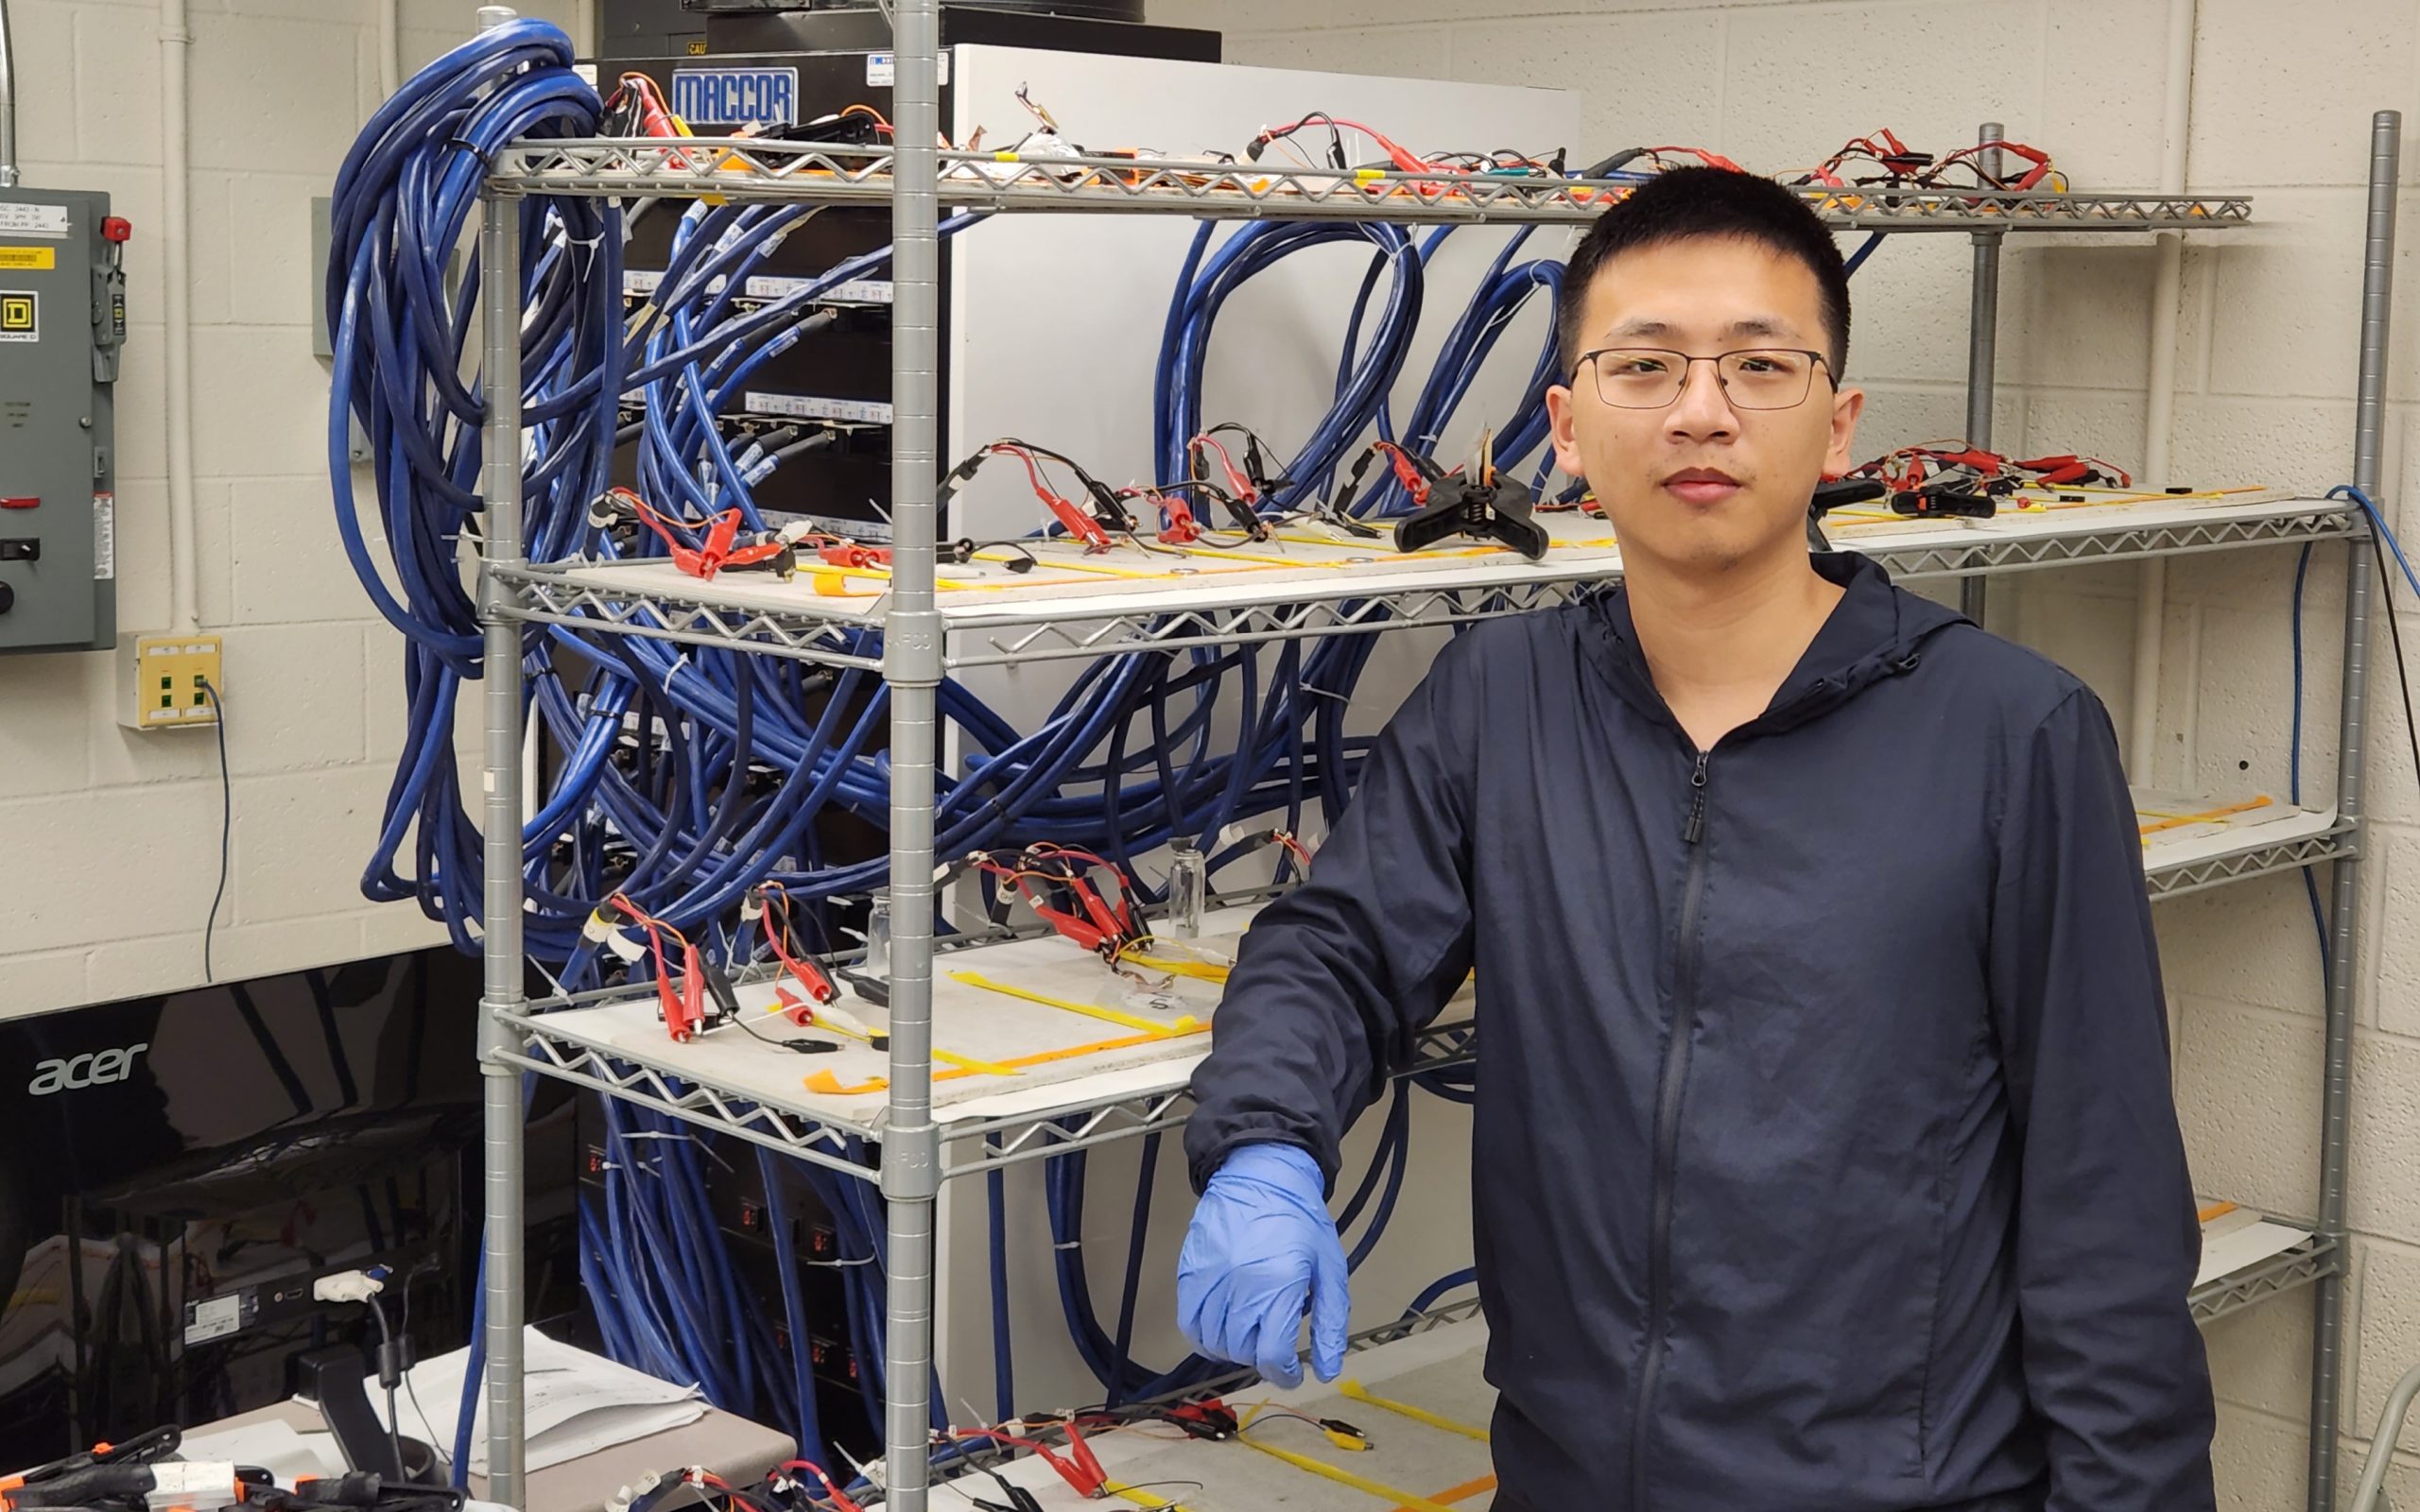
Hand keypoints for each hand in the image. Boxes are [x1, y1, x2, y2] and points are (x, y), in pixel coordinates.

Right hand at [1175, 1143, 1349, 1387]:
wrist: (1260, 1177)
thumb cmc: (1301, 1223)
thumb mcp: (1330, 1269)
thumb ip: (1330, 1322)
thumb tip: (1327, 1372)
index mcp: (1279, 1285)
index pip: (1271, 1354)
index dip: (1283, 1374)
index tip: (1292, 1371)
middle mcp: (1239, 1286)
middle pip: (1243, 1352)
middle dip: (1262, 1357)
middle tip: (1274, 1343)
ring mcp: (1210, 1280)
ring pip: (1214, 1343)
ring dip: (1234, 1351)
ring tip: (1251, 1335)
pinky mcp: (1189, 1273)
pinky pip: (1189, 1324)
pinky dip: (1204, 1338)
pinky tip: (1223, 1330)